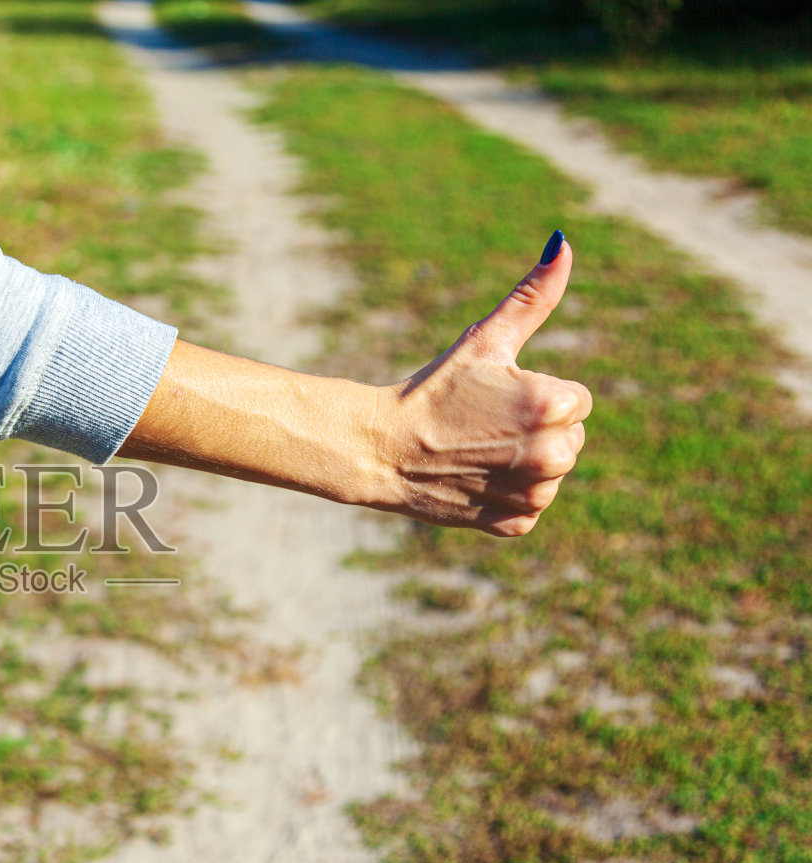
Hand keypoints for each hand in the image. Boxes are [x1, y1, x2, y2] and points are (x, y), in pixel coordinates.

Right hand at [374, 232, 591, 536]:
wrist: (382, 449)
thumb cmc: (433, 389)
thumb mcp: (484, 340)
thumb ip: (534, 296)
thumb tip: (564, 241)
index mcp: (554, 403)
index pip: (577, 401)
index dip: (535, 396)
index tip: (495, 400)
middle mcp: (553, 453)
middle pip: (571, 439)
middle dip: (535, 431)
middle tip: (483, 426)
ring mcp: (534, 493)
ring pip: (552, 474)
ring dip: (523, 465)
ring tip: (477, 453)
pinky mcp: (515, 523)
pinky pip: (530, 507)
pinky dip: (508, 497)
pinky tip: (474, 479)